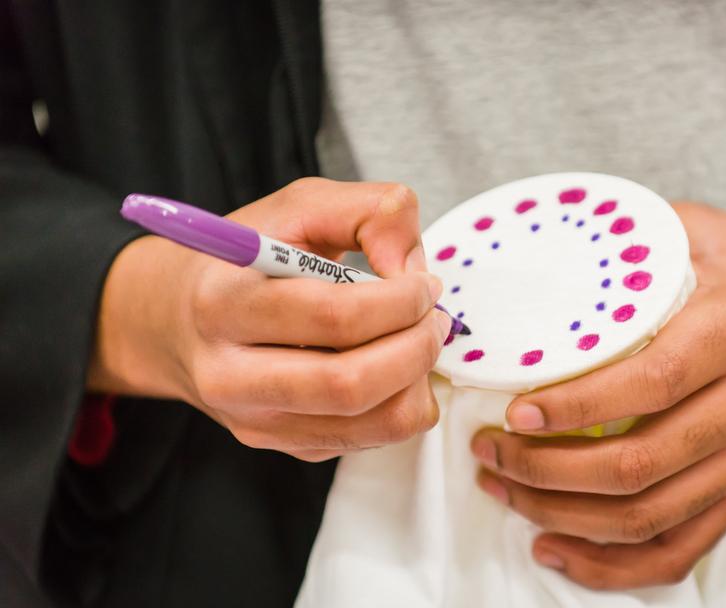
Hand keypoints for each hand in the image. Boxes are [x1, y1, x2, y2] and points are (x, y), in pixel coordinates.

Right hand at [88, 178, 451, 460]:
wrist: (172, 319)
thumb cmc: (244, 259)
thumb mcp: (299, 206)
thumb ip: (370, 211)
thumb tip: (413, 268)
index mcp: (225, 303)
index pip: (335, 317)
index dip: (401, 301)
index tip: (423, 284)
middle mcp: (230, 375)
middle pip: (352, 384)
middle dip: (417, 348)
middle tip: (434, 318)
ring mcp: (254, 420)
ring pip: (370, 424)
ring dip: (418, 382)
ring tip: (420, 341)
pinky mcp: (280, 445)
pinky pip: (367, 440)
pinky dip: (402, 404)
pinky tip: (393, 366)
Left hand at [470, 203, 725, 588]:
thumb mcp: (717, 235)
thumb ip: (645, 234)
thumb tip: (561, 232)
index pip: (654, 383)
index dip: (581, 406)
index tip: (518, 408)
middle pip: (639, 465)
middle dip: (548, 470)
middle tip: (491, 451)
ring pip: (648, 516)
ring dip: (564, 515)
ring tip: (505, 492)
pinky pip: (680, 551)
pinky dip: (613, 567)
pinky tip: (557, 549)